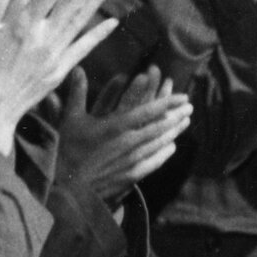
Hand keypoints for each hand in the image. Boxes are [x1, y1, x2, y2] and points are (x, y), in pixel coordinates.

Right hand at [55, 68, 191, 200]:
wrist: (67, 187)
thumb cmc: (67, 150)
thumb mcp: (71, 119)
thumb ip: (78, 93)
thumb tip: (77, 69)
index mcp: (116, 126)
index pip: (149, 110)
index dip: (169, 102)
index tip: (183, 96)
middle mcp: (129, 141)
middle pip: (161, 126)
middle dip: (177, 115)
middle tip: (189, 107)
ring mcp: (133, 159)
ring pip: (161, 142)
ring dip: (175, 131)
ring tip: (186, 122)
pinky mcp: (133, 175)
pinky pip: (155, 161)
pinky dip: (165, 152)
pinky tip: (172, 146)